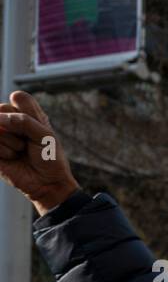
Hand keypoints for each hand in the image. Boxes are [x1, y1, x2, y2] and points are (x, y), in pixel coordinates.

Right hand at [0, 91, 79, 215]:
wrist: (47, 183)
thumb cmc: (49, 158)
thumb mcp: (44, 135)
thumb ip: (23, 121)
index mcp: (27, 114)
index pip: (18, 97)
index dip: (26, 112)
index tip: (38, 128)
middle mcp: (10, 121)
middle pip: (2, 108)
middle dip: (18, 129)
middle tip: (28, 143)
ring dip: (12, 142)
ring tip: (21, 152)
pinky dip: (4, 151)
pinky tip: (12, 158)